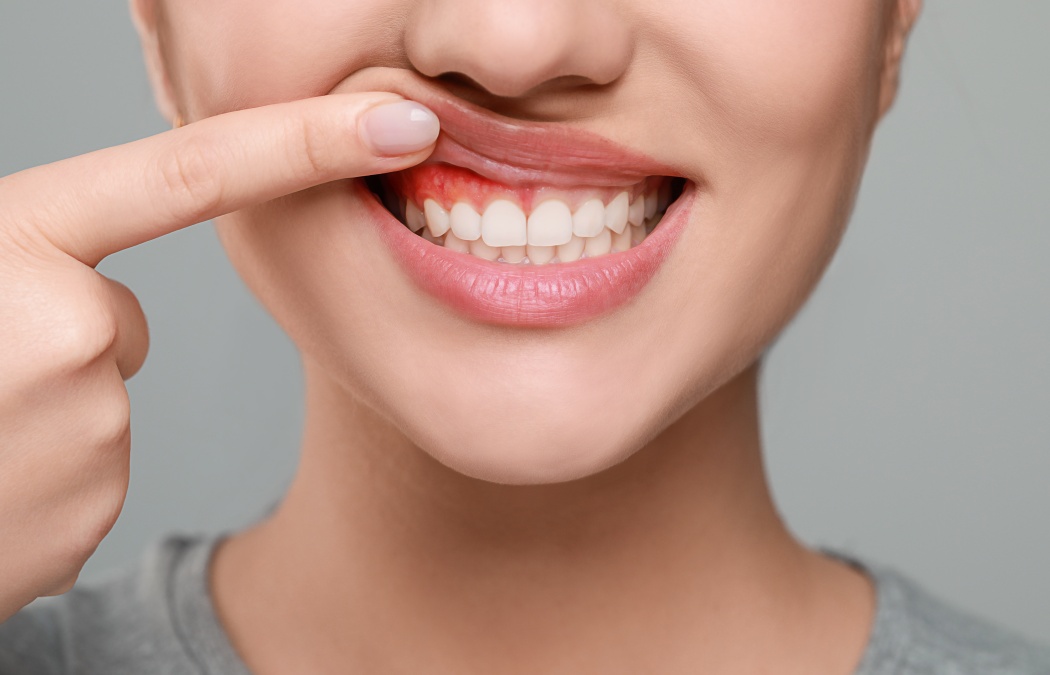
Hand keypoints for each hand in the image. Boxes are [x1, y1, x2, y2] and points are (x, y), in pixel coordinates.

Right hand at [0, 93, 438, 620]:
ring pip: (102, 397)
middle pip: (118, 321)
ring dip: (40, 414)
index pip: (189, 174)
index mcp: (11, 245)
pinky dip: (40, 477)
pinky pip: (92, 469)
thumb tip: (77, 270)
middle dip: (61, 338)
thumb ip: (19, 243)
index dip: (304, 140)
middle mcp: (64, 331)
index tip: (402, 121)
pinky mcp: (88, 515)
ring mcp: (84, 432)